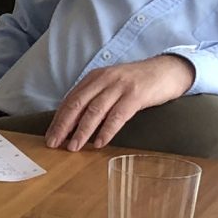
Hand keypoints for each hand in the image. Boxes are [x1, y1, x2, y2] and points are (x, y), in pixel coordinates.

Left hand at [44, 54, 196, 151]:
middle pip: (78, 104)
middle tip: (54, 143)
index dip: (58, 119)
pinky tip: (99, 143)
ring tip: (73, 147)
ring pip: (95, 110)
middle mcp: (104, 80)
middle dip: (63, 125)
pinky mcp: (136, 95)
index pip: (70, 99)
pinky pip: (118, 115)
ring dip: (82, 131)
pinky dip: (107, 130)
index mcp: (95, 78)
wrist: (167, 70)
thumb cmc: (137, 83)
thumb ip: (95, 98)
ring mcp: (120, 86)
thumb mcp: (112, 86)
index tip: (49, 136)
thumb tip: (75, 123)